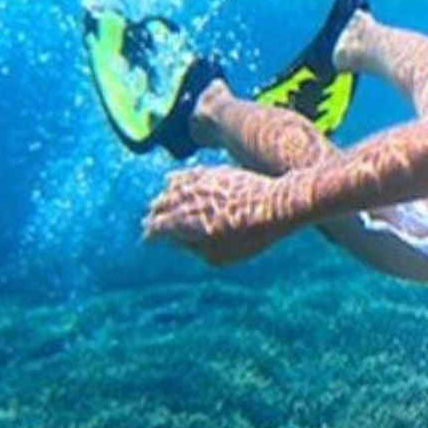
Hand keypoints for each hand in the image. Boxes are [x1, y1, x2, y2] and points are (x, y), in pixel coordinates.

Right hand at [142, 166, 291, 264]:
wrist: (278, 203)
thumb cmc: (251, 235)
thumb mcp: (219, 255)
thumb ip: (193, 249)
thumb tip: (178, 240)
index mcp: (181, 222)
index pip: (155, 228)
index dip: (150, 237)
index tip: (149, 241)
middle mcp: (184, 199)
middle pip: (159, 207)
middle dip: (154, 217)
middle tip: (151, 225)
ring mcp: (198, 183)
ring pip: (169, 189)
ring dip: (163, 198)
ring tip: (160, 204)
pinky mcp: (213, 172)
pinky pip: (185, 175)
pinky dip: (176, 180)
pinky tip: (174, 182)